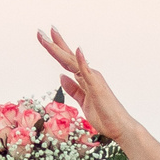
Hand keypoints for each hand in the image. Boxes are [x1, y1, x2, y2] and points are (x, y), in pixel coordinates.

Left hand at [36, 27, 135, 147]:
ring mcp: (93, 79)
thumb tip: (61, 76)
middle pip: (67, 56)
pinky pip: (87, 72)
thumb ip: (73, 89)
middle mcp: (88, 74)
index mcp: (84, 78)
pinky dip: (81, 61)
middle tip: (39, 31)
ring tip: (50, 35)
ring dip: (60, 49)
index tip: (44, 37)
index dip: (55, 49)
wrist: (119, 127)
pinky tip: (77, 50)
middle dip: (53, 44)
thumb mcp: (82, 101)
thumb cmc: (104, 115)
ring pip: (72, 61)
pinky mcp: (97, 87)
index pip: (66, 61)